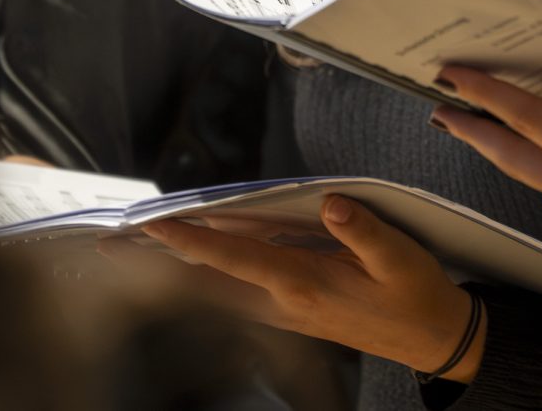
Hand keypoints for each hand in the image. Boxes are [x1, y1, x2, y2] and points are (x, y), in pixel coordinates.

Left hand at [128, 196, 483, 378]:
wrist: (431, 338)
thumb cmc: (416, 295)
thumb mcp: (401, 258)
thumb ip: (364, 231)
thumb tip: (330, 203)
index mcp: (305, 283)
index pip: (237, 258)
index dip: (194, 241)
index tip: (154, 225)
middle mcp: (285, 300)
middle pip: (211, 277)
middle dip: (161, 260)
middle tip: (111, 245)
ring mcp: (285, 309)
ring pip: (219, 286)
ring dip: (177, 268)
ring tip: (135, 248)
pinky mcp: (292, 309)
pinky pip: (238, 289)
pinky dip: (207, 273)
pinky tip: (192, 261)